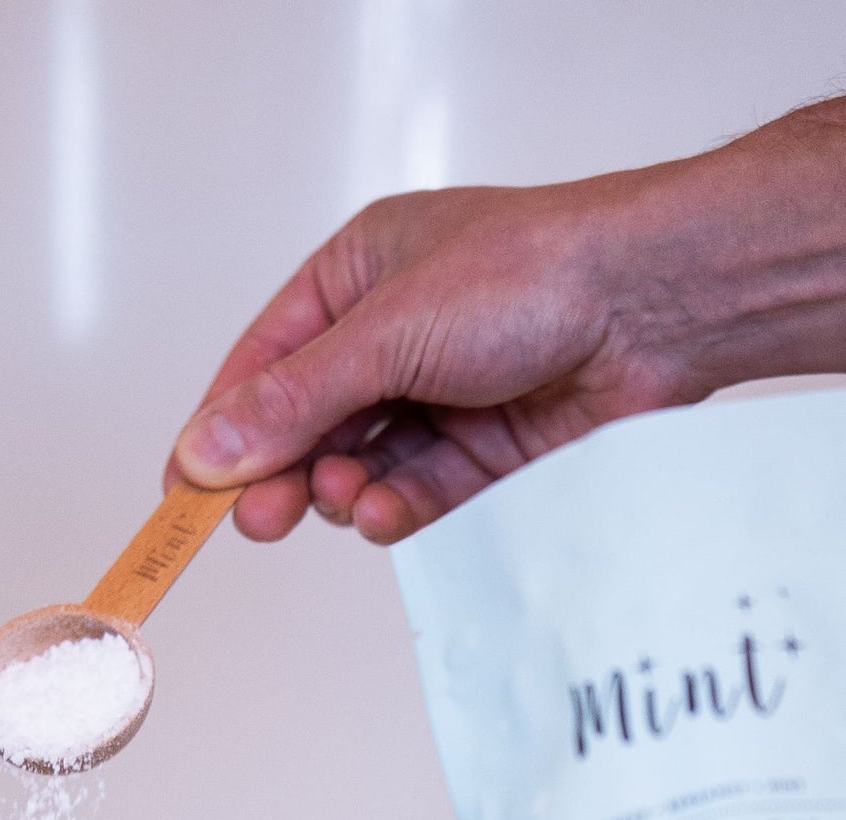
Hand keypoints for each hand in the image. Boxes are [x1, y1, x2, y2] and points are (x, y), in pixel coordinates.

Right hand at [169, 99, 845, 545]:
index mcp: (354, 280)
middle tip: (257, 519)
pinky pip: (413, 493)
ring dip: (343, 490)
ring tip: (348, 496)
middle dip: (281, 473)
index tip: (186, 489)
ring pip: (357, 466)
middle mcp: (391, 339)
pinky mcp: (480, 449)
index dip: (221, 428)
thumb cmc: (532, 274)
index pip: (263, 365)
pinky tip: (388, 511)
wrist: (658, 303)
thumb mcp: (384, 332)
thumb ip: (292, 401)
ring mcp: (437, 396)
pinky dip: (394, 508)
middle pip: (306, 425)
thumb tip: (205, 450)